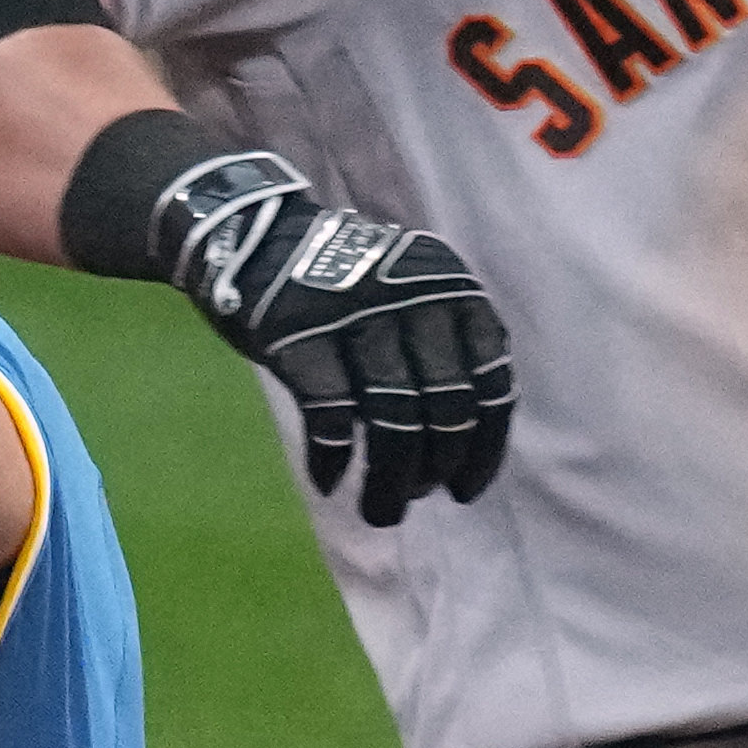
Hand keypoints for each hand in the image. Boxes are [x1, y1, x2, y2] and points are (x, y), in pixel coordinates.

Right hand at [157, 156, 513, 524]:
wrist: (255, 236)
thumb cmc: (346, 283)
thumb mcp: (415, 295)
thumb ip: (446, 350)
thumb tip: (458, 449)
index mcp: (455, 292)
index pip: (492, 384)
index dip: (484, 449)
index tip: (464, 491)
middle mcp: (417, 300)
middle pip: (445, 409)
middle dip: (434, 470)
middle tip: (412, 498)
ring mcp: (358, 316)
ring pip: (394, 422)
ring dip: (389, 481)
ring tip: (379, 512)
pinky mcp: (303, 337)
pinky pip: (331, 417)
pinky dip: (331, 459)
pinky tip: (328, 481)